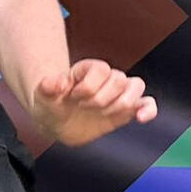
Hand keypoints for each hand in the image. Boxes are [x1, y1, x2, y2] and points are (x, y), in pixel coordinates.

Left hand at [33, 59, 156, 147]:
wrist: (57, 122)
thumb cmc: (51, 104)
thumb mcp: (42, 95)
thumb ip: (48, 86)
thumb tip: (59, 81)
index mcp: (86, 70)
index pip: (101, 69)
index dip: (89, 86)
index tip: (73, 97)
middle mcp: (104, 79)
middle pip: (119, 79)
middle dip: (102, 99)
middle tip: (83, 108)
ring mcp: (116, 94)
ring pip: (136, 87)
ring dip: (121, 104)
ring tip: (103, 114)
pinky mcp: (124, 111)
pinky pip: (147, 104)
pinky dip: (148, 109)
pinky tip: (140, 118)